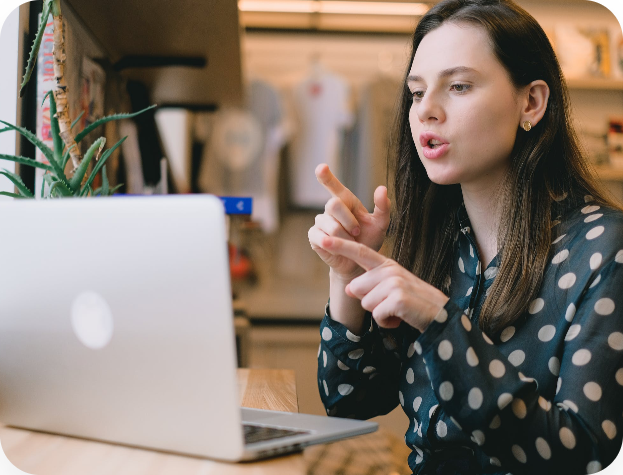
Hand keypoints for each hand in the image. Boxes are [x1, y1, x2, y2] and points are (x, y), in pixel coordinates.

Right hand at [308, 164, 390, 281]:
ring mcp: (320, 222)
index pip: (334, 186)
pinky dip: (333, 243)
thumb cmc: (369, 240)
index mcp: (346, 201)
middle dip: (348, 221)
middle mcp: (331, 209)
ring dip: (344, 236)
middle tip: (357, 232)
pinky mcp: (314, 236)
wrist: (359, 262)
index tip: (321, 167)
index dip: (326, 176)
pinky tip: (337, 247)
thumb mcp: (380, 224)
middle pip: (333, 204)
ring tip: (350, 243)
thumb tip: (382, 188)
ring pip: (330, 225)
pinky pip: (321, 236)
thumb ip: (383, 207)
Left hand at [321, 235, 449, 331]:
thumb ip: (369, 285)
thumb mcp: (390, 289)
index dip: (341, 246)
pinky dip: (387, 322)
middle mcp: (389, 270)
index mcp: (387, 265)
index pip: (360, 252)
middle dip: (369, 302)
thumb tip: (348, 288)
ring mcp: (394, 283)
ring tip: (397, 310)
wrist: (440, 314)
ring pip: (366, 304)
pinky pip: (377, 315)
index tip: (323, 239)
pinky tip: (400, 317)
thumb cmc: (413, 302)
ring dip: (379, 313)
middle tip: (390, 303)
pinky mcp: (397, 299)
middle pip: (356, 288)